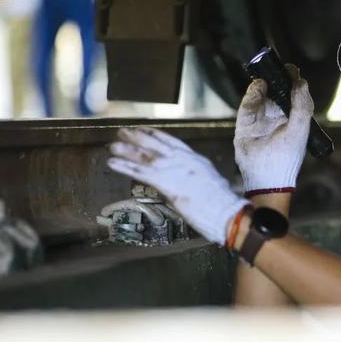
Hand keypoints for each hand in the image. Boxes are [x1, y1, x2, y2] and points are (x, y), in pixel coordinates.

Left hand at [107, 127, 248, 244]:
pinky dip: (125, 167)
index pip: (172, 142)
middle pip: (156, 145)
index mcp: (196, 159)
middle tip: (122, 132)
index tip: (144, 130)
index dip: (156, 135)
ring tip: (113, 146)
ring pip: (146, 156)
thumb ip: (196, 180)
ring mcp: (175, 169)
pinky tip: (113, 163)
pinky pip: (141, 172)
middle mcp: (184, 160)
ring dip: (127, 151)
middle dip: (138, 138)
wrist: (227, 211)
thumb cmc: (223, 205)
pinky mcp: (166, 182)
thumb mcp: (211, 184)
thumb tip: (186, 183)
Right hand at [234, 72, 313, 195]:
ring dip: (263, 86)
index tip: (291, 70)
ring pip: (260, 96)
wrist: (267, 177)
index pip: (293, 95)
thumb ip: (301, 104)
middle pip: (275, 92)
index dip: (292, 81)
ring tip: (265, 79)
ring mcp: (260, 121)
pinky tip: (257, 88)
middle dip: (275, 80)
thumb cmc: (288, 157)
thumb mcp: (300, 128)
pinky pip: (247, 106)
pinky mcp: (245, 125)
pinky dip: (251, 95)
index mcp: (293, 119)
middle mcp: (276, 118)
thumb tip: (300, 82)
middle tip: (275, 68)